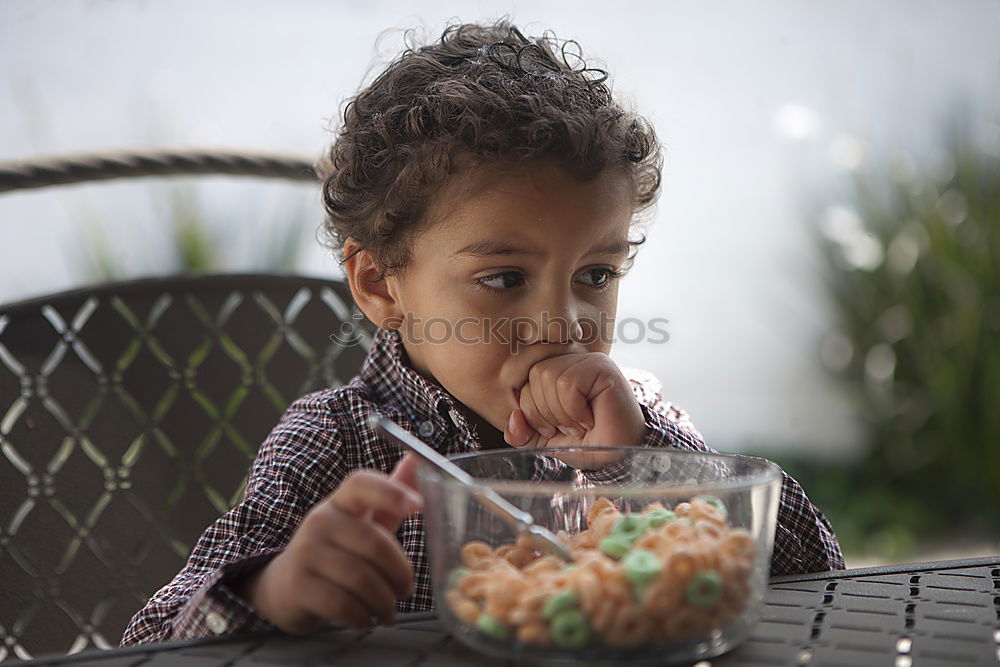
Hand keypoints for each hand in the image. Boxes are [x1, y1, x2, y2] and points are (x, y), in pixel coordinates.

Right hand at [233, 454, 422, 632]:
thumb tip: (415, 460)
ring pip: (361, 578)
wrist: (284, 587)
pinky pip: (343, 604)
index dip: (390, 491)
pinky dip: (363, 616)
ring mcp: (305, 552)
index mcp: (340, 502)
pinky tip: (367, 618)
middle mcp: (319, 521)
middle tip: (407, 590)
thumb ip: (389, 500)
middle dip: (399, 573)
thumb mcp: (362, 525)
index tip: (417, 506)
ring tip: (389, 610)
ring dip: (384, 601)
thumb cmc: (336, 553)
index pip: (361, 484)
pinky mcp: (298, 585)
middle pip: (373, 543)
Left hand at [503, 353, 647, 468]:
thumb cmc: (589, 444)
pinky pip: (567, 384)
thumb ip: (523, 432)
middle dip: (545, 412)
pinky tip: (591, 418)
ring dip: (562, 413)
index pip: (525, 381)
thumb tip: (512, 419)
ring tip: (580, 424)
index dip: (532, 411)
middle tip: (570, 428)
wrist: (620, 456)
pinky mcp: (601, 367)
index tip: (557, 429)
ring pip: (549, 377)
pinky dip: (574, 410)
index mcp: (557, 372)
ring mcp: (588, 362)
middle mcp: (572, 361)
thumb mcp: (546, 441)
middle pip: (534, 376)